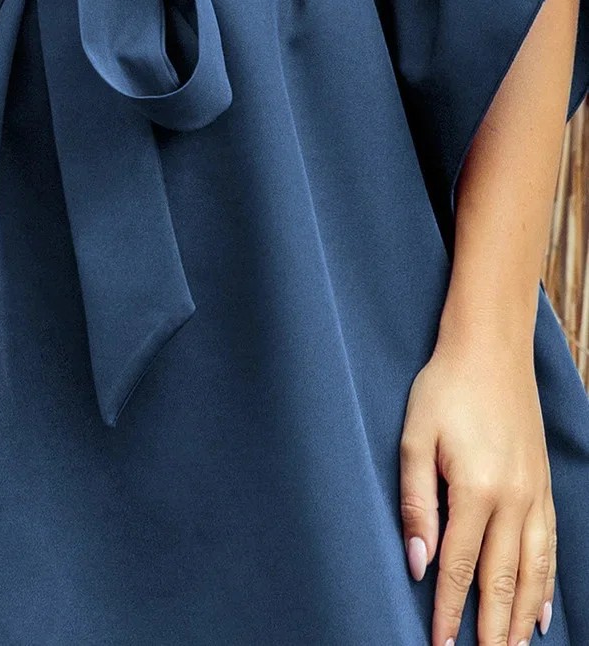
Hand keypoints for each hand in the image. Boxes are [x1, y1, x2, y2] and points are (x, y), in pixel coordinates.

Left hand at [400, 333, 555, 645]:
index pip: (461, 567)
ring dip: (522, 616)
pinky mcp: (544, 485)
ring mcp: (535, 494)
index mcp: (477, 490)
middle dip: (491, 630)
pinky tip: (542, 611)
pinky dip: (546, 584)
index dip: (449, 610)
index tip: (439, 644)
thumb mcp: (414, 438)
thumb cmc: (444, 388)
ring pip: (533, 572)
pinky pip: (550, 547)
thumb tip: (417, 560)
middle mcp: (514, 499)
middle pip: (503, 580)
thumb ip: (416, 503)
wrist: (490, 349)